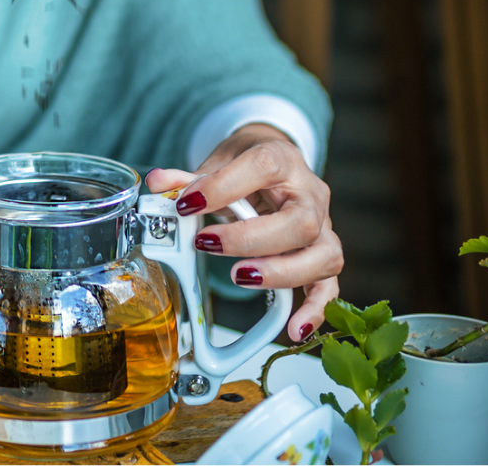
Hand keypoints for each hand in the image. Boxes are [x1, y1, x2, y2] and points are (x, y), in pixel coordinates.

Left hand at [145, 122, 342, 343]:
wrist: (276, 162)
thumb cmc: (247, 164)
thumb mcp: (218, 162)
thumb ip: (189, 178)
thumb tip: (157, 184)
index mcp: (282, 159)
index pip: (263, 166)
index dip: (223, 186)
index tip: (187, 204)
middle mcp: (310, 193)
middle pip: (301, 221)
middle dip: (251, 239)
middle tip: (208, 245)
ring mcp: (323, 225)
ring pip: (324, 254)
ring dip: (282, 273)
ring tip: (240, 276)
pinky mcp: (323, 253)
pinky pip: (330, 285)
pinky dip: (315, 309)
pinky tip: (294, 328)